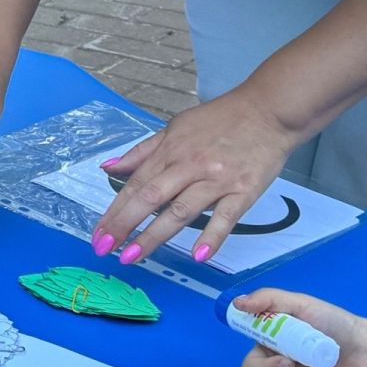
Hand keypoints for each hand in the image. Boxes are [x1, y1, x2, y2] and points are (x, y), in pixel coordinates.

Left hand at [89, 85, 298, 265]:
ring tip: (133, 255)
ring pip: (181, 210)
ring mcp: (217, 179)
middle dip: (124, 224)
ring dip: (154, 235)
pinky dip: (213, 236)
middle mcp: (189, 165)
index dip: (115, 210)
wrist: (268, 110)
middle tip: (105, 247)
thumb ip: (142, 151)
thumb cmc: (221, 120)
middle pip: (151, 197)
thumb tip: (109, 167)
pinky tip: (198, 255)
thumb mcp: (175, 127)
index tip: (99, 233)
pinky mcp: (244, 190)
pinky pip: (226, 217)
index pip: (135, 185)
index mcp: (170, 151)